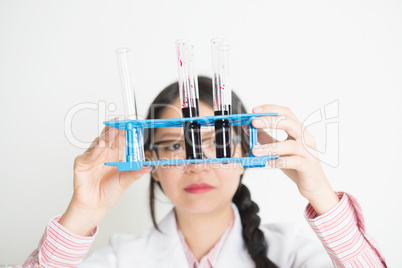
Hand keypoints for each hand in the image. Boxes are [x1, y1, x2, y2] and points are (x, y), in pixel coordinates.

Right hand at [60, 118, 150, 235]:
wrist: (95, 206)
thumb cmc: (109, 192)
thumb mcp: (126, 181)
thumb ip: (135, 173)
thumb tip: (148, 166)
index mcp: (115, 155)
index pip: (121, 140)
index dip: (126, 132)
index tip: (133, 125)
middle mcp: (104, 153)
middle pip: (110, 137)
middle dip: (116, 129)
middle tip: (122, 121)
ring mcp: (92, 157)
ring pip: (99, 142)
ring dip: (106, 136)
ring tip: (113, 130)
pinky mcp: (82, 163)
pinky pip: (89, 155)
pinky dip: (95, 150)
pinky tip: (101, 146)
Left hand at [250, 105, 338, 213]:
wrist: (314, 185)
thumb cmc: (296, 165)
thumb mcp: (278, 149)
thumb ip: (265, 138)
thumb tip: (248, 127)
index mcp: (299, 131)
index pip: (286, 113)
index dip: (270, 109)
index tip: (254, 111)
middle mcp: (306, 138)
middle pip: (289, 123)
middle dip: (270, 121)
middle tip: (253, 122)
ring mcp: (309, 152)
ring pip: (291, 145)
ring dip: (270, 146)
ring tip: (255, 150)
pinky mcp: (309, 167)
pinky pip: (295, 162)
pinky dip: (281, 161)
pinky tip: (269, 163)